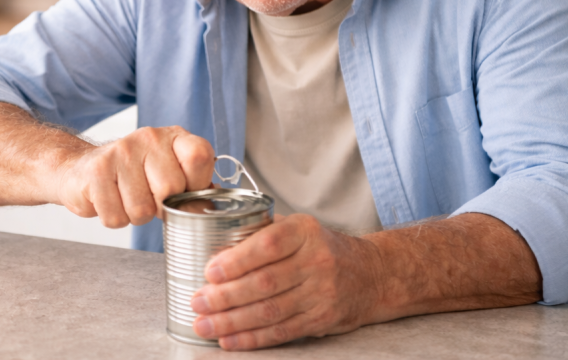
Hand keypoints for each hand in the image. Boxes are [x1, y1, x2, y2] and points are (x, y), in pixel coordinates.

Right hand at [53, 126, 214, 227]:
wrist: (81, 169)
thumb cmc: (132, 176)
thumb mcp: (168, 172)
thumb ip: (194, 186)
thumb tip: (214, 205)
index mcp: (173, 137)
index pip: (200, 157)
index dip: (195, 185)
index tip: (183, 192)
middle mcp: (149, 137)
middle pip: (170, 190)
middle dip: (159, 207)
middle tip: (147, 197)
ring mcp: (121, 151)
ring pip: (142, 210)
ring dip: (134, 215)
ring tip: (125, 198)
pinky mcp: (97, 170)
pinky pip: (116, 217)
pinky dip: (114, 218)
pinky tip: (109, 200)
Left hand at [190, 214, 382, 349]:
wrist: (369, 274)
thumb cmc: (320, 247)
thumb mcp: (296, 227)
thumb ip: (260, 230)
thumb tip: (212, 235)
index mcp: (305, 231)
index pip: (268, 245)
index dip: (237, 260)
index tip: (210, 271)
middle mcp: (316, 261)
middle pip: (265, 283)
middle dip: (226, 296)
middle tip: (197, 302)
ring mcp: (321, 293)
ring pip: (270, 311)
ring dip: (232, 322)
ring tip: (204, 325)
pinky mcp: (321, 320)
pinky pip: (281, 332)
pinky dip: (252, 338)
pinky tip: (228, 340)